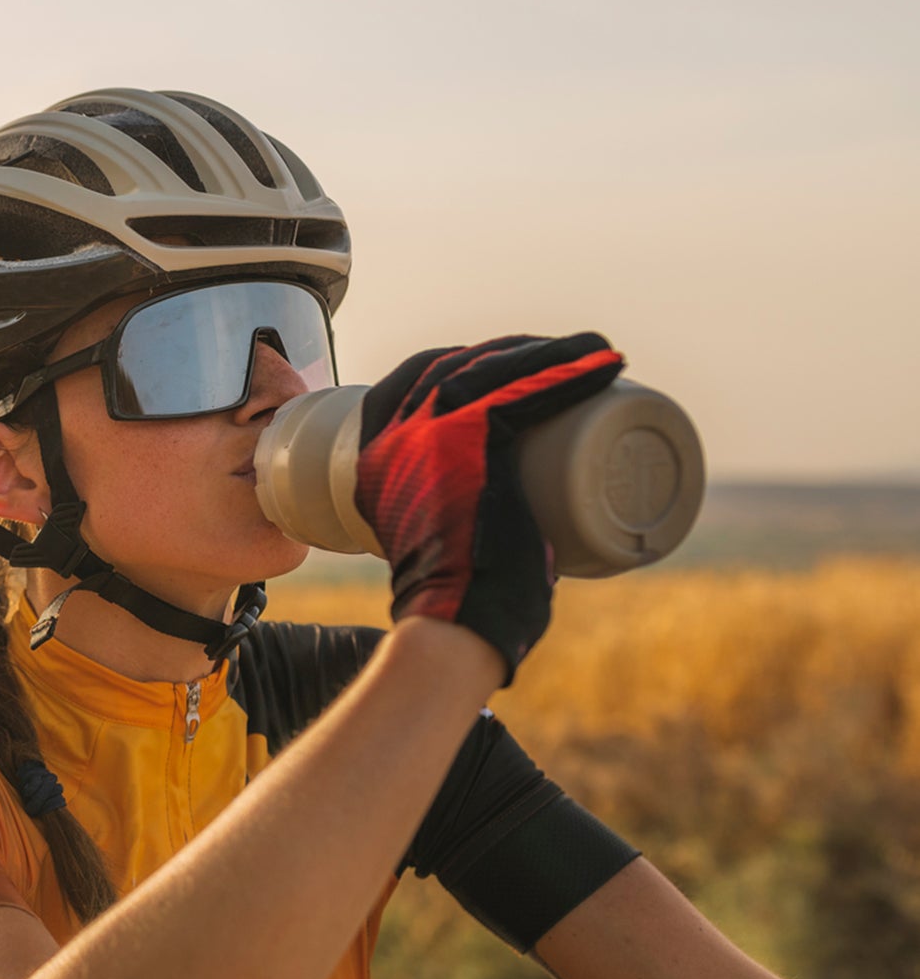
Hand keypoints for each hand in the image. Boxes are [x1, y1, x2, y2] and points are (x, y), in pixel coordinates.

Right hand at [355, 332, 622, 682]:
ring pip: (492, 366)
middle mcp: (393, 436)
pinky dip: (571, 370)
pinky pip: (526, 389)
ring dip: (548, 352)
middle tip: (560, 363)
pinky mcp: (470, 441)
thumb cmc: (455, 605)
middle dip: (512, 351)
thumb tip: (501, 523)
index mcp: (374, 458)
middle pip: (457, 364)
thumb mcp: (432, 544)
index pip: (418, 377)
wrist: (452, 627)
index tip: (512, 366)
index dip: (467, 358)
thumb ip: (450, 524)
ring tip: (591, 354)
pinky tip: (605, 360)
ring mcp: (427, 434)